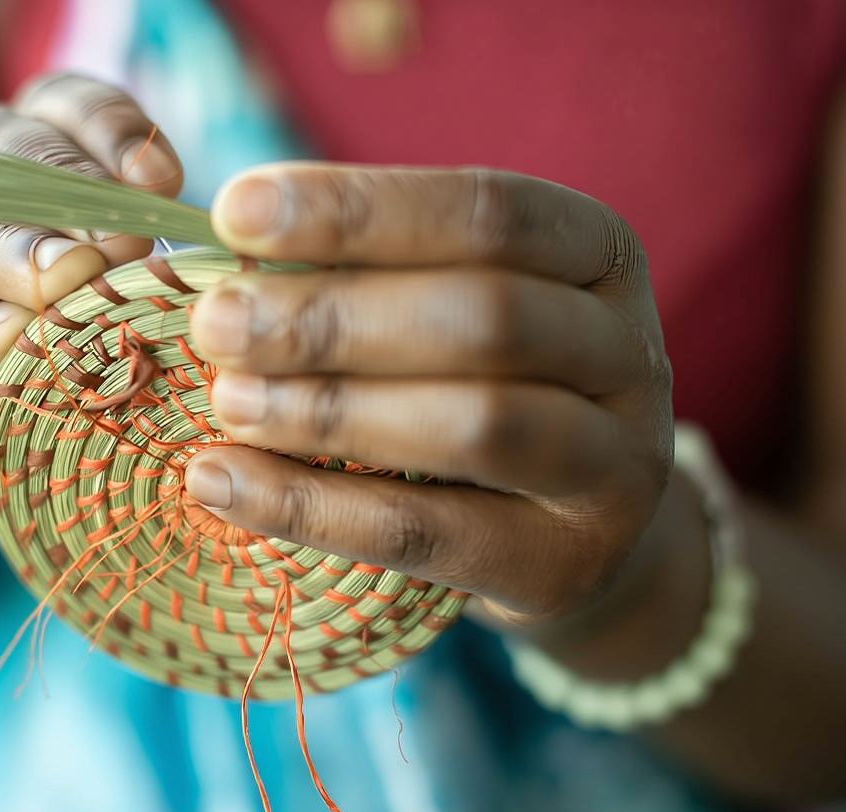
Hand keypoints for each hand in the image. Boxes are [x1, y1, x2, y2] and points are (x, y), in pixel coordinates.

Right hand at [0, 75, 182, 540]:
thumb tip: (191, 272)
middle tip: (124, 238)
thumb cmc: (21, 407)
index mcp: (7, 172)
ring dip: (7, 249)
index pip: (55, 112)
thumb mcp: (89, 348)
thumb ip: (125, 300)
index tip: (162, 176)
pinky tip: (1, 337)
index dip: (107, 130)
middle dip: (68, 193)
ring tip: (68, 280)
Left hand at [185, 165, 673, 624]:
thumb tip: (218, 255)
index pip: (487, 211)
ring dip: (329, 410)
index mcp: (599, 256)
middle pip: (485, 317)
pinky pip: (428, 536)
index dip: (357, 210)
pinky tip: (222, 484)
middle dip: (333, 317)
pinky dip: (312, 509)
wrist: (574, 531)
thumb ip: (368, 275)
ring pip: (476, 425)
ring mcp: (616, 467)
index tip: (234, 214)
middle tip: (215, 323)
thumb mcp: (452, 310)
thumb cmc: (484, 385)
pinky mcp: (564, 565)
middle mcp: (630, 353)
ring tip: (225, 402)